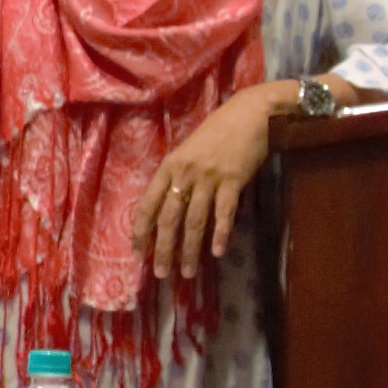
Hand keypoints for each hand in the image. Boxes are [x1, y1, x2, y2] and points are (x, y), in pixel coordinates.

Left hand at [133, 90, 281, 278]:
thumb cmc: (218, 133)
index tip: (138, 253)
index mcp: (169, 166)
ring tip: (187, 272)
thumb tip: (168, 208)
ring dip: (190, 249)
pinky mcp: (233, 180)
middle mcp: (184, 173)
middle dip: (163, 249)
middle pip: (169, 218)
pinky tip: (217, 252)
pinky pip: (224, 212)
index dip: (141, 230)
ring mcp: (209, 177)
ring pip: (194, 220)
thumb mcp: (189, 152)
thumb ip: (179, 177)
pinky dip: (220, 234)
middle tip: (160, 274)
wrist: (249, 114)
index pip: (148, 204)